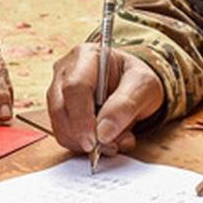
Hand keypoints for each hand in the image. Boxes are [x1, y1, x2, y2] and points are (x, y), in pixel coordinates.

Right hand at [44, 43, 163, 161]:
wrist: (135, 86)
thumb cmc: (137, 80)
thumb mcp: (144, 86)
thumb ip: (125, 105)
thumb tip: (103, 132)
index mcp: (87, 56)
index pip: (75, 87)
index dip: (82, 117)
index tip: (95, 140)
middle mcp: (66, 71)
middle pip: (60, 108)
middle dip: (82, 134)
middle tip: (108, 147)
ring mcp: (59, 91)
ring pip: (58, 124)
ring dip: (83, 142)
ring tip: (113, 143)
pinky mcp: (60, 110)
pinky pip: (63, 133)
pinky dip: (82, 144)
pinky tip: (104, 141)